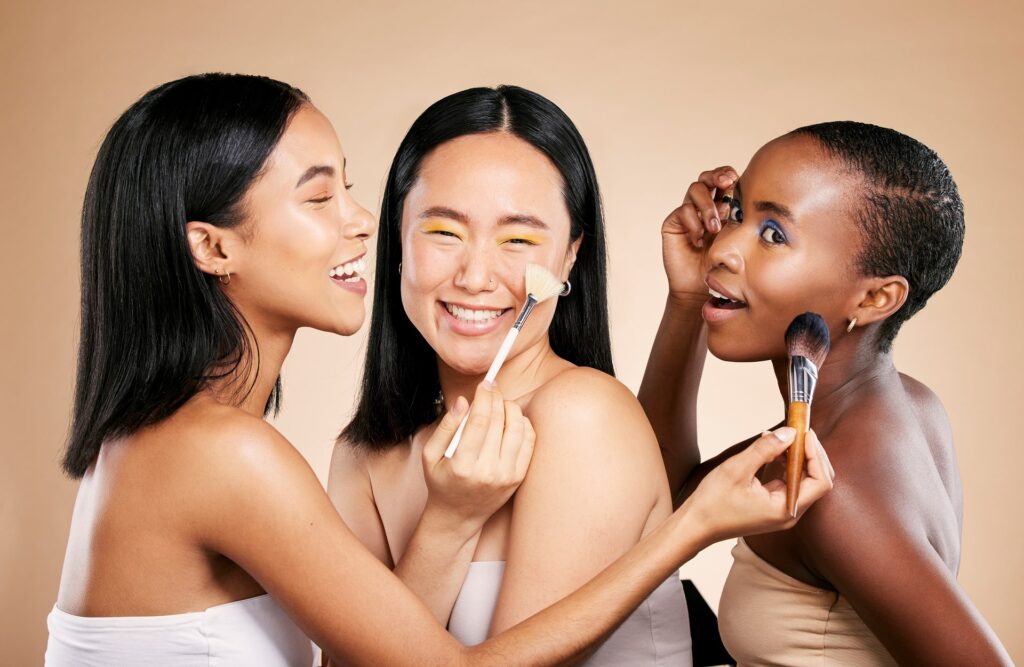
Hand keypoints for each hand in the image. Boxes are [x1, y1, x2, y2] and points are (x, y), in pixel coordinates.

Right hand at [421, 382, 535, 531]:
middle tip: (492, 387)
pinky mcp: (518, 478)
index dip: (484, 397)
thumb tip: (464, 401)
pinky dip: (523, 425)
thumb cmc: (441, 482)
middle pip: (499, 421)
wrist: (458, 516)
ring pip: (518, 429)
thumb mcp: (430, 456)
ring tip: (501, 403)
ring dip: (511, 409)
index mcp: (463, 465)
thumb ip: (445, 426)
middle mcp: (488, 472)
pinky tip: (512, 419)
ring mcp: (506, 476)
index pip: (479, 421)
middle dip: (497, 398)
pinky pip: (528, 442)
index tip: (484, 384)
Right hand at [661, 166, 738, 304]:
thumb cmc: (721, 266)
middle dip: (716, 176)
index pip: (723, 181)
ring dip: (707, 206)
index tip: (736, 179)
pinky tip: (698, 241)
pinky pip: (683, 211)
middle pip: (706, 178)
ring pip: (695, 190)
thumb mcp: (735, 241)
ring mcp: (687, 213)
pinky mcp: (673, 223)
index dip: (727, 174)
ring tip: (714, 228)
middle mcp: (703, 206)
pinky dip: (693, 223)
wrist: (699, 287)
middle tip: (726, 183)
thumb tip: (742, 201)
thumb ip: (737, 220)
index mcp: (721, 206)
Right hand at [685, 427, 834, 542]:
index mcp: (785, 510)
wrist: (696, 525)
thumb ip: (765, 449)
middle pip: (816, 480)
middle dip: (810, 453)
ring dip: (797, 456)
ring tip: (782, 436)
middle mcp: (789, 513)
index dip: (816, 455)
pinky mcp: (773, 506)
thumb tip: (790, 432)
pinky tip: (772, 450)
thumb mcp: (737, 469)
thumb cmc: (713, 502)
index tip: (804, 433)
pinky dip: (785, 464)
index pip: (820, 481)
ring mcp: (782, 511)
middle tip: (798, 430)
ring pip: (803, 480)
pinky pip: (789, 483)